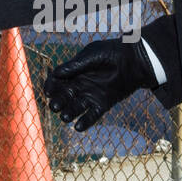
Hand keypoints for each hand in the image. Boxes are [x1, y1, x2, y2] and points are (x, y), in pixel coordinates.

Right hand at [43, 38, 157, 131]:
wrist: (133, 60)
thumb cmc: (111, 53)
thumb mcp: (91, 56)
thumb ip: (75, 65)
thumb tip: (55, 74)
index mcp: (73, 73)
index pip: (57, 82)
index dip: (51, 87)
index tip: (48, 91)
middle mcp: (79, 86)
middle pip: (64, 97)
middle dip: (58, 102)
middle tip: (55, 106)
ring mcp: (90, 96)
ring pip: (75, 108)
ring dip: (69, 113)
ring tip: (66, 117)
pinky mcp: (102, 104)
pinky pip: (91, 116)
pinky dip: (85, 122)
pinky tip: (78, 127)